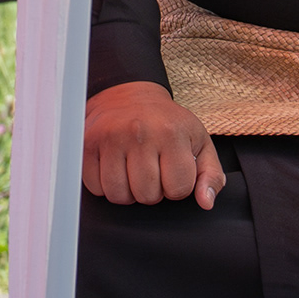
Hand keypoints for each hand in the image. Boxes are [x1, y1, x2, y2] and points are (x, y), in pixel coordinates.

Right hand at [84, 80, 223, 208]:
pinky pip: (95, 187)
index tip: (172, 171)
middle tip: (152, 170)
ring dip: (128, 191)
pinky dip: (105, 185)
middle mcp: (139, 133)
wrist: (130, 96)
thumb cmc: (168, 123)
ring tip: (133, 170)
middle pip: (147, 196)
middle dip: (152, 190)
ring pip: (119, 195)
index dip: (176, 187)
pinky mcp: (88, 144)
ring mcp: (110, 138)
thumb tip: (206, 202)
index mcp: (171, 133)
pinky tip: (115, 167)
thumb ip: (210, 175)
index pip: (178, 190)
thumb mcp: (199, 143)